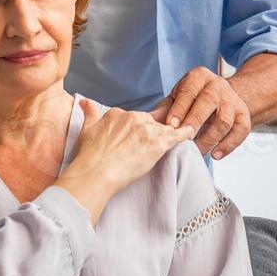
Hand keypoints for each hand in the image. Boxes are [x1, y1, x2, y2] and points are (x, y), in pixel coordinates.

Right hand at [57, 98, 195, 221]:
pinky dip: (185, 133)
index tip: (137, 136)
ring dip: (169, 132)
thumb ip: (89, 113)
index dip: (137, 127)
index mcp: (118, 114)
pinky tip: (191, 131)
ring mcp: (146, 130)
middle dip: (151, 131)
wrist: (95, 173)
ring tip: (175, 136)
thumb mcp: (87, 129)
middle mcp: (133, 117)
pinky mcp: (157, 144)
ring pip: (163, 128)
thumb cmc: (90, 156)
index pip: (134, 117)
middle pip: (150, 121)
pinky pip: (176, 135)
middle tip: (148, 145)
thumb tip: (85, 101)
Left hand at [152, 67, 252, 158]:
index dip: (180, 109)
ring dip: (210, 137)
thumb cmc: (195, 98)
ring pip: (224, 119)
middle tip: (186, 138)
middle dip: (196, 121)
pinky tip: (215, 154)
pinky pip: (240, 131)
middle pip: (209, 102)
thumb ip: (166, 108)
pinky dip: (228, 145)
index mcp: (199, 77)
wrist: (223, 95)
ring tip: (198, 150)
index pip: (189, 91)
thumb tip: (151, 120)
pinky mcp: (244, 115)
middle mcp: (217, 85)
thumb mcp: (179, 97)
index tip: (171, 126)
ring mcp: (232, 100)